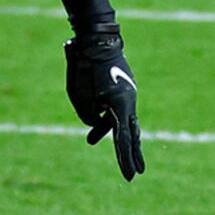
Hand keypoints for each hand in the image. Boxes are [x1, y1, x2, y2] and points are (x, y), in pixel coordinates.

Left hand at [65, 20, 144, 181]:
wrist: (96, 38)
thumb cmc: (85, 67)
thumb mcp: (78, 95)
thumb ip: (87, 115)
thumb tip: (94, 123)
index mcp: (120, 105)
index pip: (123, 139)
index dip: (125, 159)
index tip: (130, 176)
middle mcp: (128, 101)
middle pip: (131, 133)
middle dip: (131, 154)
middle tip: (136, 173)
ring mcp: (127, 93)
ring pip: (120, 119)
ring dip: (108, 131)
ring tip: (90, 140)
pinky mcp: (121, 87)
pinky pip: (115, 107)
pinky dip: (104, 115)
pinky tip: (91, 112)